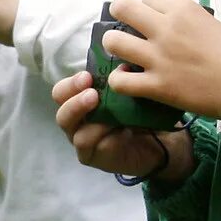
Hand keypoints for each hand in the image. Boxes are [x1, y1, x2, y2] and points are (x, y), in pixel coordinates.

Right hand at [52, 72, 189, 180]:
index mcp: (80, 102)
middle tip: (92, 93)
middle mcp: (77, 122)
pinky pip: (92, 148)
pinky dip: (107, 138)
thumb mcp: (131, 93)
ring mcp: (83, 142)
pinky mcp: (92, 157)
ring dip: (93, 124)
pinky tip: (123, 131)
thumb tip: (124, 63)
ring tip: (106, 114)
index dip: (71, 84)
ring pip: (74, 133)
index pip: (63, 91)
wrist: (159, 143)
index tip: (87, 76)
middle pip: (61, 112)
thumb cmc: (140, 114)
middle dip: (74, 101)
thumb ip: (122, 80)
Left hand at [100, 0, 220, 123]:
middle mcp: (165, 28)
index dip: (149, 7)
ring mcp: (158, 57)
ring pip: (113, 42)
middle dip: (120, 15)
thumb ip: (199, 22)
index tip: (154, 17)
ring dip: (115, 46)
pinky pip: (120, 80)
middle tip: (126, 27)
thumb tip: (189, 28)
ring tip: (123, 54)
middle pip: (122, 8)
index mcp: (184, 9)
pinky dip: (120, 80)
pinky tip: (128, 79)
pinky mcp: (156, 85)